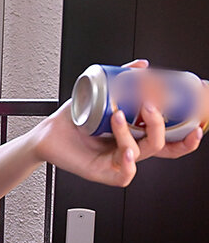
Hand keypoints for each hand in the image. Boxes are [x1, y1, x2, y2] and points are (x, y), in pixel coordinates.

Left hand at [33, 59, 202, 186]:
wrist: (47, 133)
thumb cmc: (74, 119)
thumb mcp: (100, 95)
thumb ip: (122, 79)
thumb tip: (142, 66)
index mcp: (134, 136)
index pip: (168, 141)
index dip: (186, 138)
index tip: (196, 126)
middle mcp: (128, 150)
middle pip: (160, 145)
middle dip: (160, 125)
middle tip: (148, 106)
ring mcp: (116, 162)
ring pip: (141, 154)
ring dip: (132, 133)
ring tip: (117, 116)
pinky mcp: (102, 173)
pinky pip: (124, 176)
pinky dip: (128, 164)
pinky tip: (125, 151)